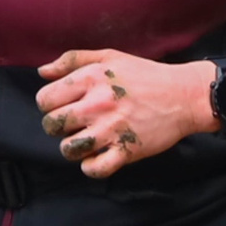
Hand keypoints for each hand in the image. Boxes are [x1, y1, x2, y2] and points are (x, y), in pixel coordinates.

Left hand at [33, 49, 218, 179]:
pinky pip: (93, 169)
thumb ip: (73, 60)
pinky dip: (91, 166)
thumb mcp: (109, 56)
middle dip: (57, 126)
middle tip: (73, 124)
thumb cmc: (146, 75)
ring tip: (85, 140)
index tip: (63, 105)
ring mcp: (111, 129)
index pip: (44, 99)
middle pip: (51, 125)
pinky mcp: (126, 151)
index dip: (49, 104)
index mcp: (90, 79)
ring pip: (68, 149)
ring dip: (72, 147)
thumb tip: (42, 71)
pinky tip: (98, 156)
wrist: (184, 96)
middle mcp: (96, 104)